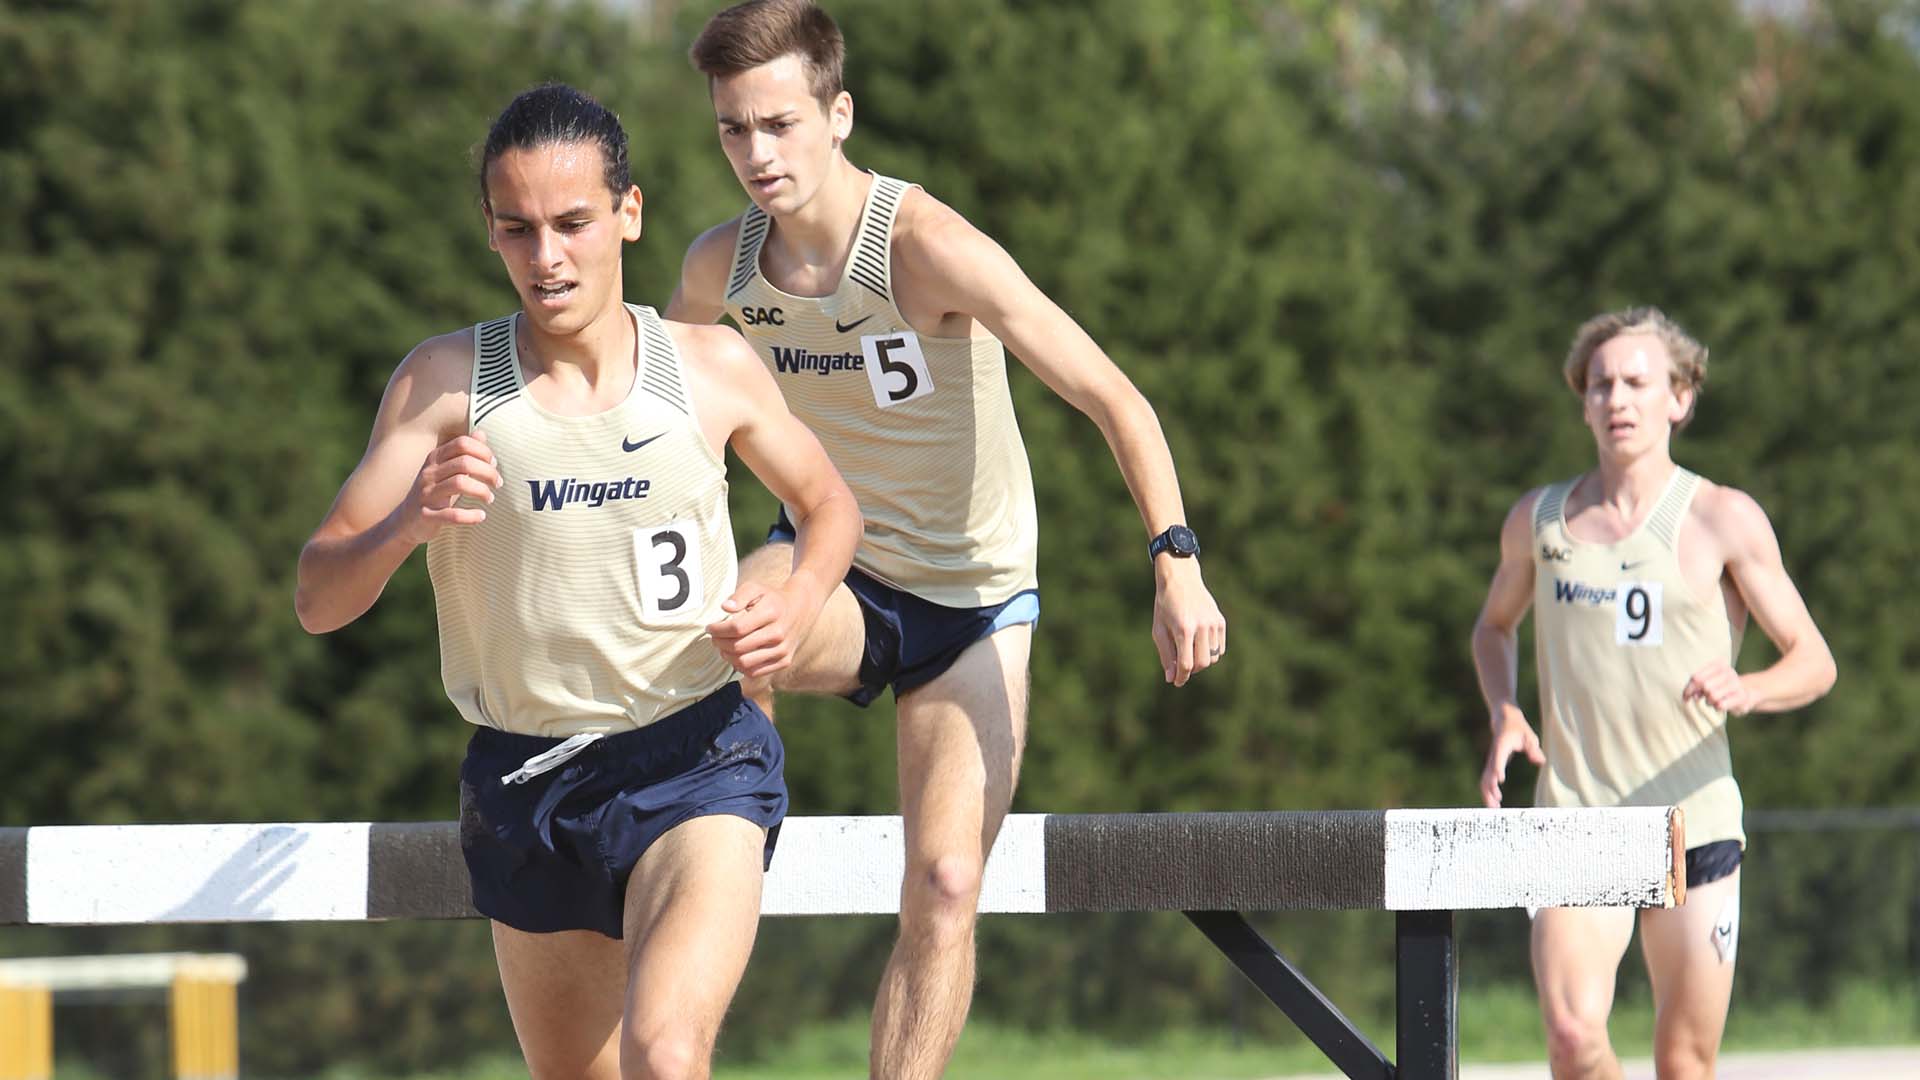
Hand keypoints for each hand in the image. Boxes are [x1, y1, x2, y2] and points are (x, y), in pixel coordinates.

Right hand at [398, 432, 501, 543]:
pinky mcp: (426, 515)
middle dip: (488, 472)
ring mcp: (426, 494)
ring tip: (490, 498)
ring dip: (482, 491)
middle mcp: (429, 473)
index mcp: (435, 458)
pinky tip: (481, 516)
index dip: (483, 451)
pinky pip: (452, 514)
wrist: (406, 521)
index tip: (494, 464)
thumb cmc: (434, 492)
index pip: (462, 443)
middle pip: (464, 462)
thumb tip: (481, 433)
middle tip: (498, 483)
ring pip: (459, 483)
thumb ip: (464, 453)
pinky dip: (470, 515)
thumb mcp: (447, 470)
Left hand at [706, 580, 814, 678]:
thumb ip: (740, 595)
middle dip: (719, 643)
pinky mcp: (784, 661)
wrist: (799, 610)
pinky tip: (736, 655)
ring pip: (744, 662)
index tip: (710, 627)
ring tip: (723, 647)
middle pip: (738, 647)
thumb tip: (726, 607)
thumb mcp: (756, 588)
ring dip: (727, 656)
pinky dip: (740, 666)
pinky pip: (755, 672)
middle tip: (715, 638)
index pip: (736, 628)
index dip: (718, 630)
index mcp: (771, 612)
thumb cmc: (771, 599)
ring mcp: (783, 649)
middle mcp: (779, 633)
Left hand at [1152, 560, 1225, 686]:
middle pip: (1202, 663)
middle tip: (1181, 666)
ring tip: (1188, 652)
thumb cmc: (1165, 605)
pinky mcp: (1220, 621)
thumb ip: (1166, 655)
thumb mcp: (1159, 630)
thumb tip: (1172, 678)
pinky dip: (1211, 652)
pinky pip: (1220, 648)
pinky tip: (1199, 645)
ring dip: (1201, 661)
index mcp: (1183, 629)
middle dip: (1191, 670)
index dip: (1181, 677)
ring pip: (1213, 657)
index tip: (1177, 682)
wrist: (1180, 579)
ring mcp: (1214, 623)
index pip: (1186, 664)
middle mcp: (1202, 626)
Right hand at [1479, 707, 1543, 807]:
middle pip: (1487, 774)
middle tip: (1495, 805)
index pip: (1497, 759)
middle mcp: (1493, 756)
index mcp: (1501, 746)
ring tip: (1494, 809)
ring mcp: (1491, 761)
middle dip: (1490, 790)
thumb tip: (1540, 761)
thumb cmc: (1518, 728)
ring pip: (1485, 780)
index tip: (1499, 781)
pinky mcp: (1492, 765)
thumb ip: (1533, 748)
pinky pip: (1487, 780)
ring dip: (1488, 795)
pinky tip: (1496, 802)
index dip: (1498, 769)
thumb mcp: (1529, 736)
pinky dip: (1489, 792)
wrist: (1503, 720)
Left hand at [1683, 660, 1753, 715]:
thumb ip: (1697, 685)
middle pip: (1704, 685)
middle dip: (1699, 695)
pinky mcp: (1741, 696)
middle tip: (1700, 698)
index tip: (1686, 697)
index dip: (1688, 689)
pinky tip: (1721, 705)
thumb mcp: (1709, 681)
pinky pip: (1720, 704)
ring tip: (1714, 700)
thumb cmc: (1722, 687)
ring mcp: (1736, 684)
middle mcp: (1728, 672)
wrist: (1748, 692)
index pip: (1696, 677)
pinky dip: (1717, 707)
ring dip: (1709, 701)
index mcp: (1719, 664)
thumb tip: (1690, 695)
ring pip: (1712, 695)